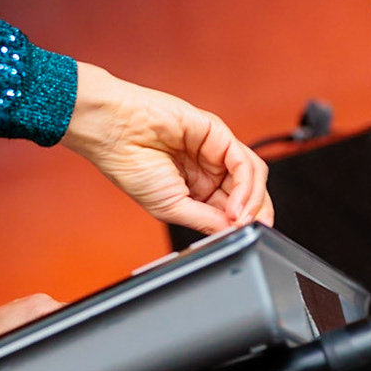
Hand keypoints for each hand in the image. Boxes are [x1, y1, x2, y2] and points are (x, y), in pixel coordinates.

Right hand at [61, 63, 273, 234]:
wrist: (114, 132)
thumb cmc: (129, 165)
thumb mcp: (171, 208)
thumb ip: (206, 221)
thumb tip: (235, 232)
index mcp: (195, 190)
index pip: (232, 209)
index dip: (243, 224)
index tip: (246, 238)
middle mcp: (208, 170)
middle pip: (249, 192)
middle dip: (255, 214)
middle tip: (254, 230)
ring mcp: (215, 152)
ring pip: (253, 177)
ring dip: (253, 201)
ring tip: (240, 218)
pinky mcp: (218, 134)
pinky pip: (244, 161)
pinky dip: (246, 185)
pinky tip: (236, 203)